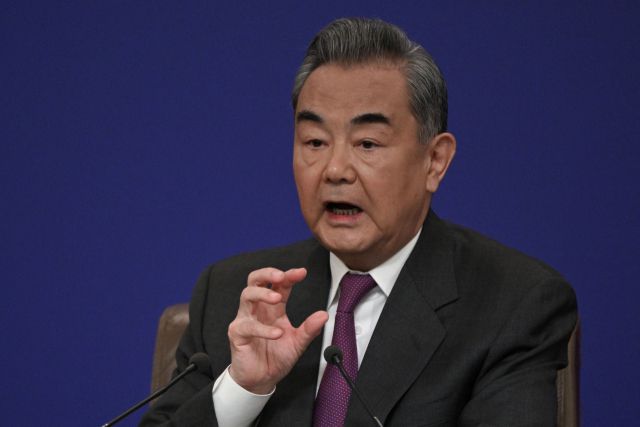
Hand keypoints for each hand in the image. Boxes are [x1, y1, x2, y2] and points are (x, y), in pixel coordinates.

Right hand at [227, 267, 327, 393]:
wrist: (261, 380)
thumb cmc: (276, 357)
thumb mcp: (298, 342)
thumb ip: (309, 329)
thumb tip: (324, 315)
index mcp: (273, 308)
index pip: (279, 285)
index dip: (289, 276)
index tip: (302, 272)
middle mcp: (258, 309)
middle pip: (255, 280)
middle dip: (267, 273)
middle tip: (281, 276)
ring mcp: (246, 319)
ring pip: (247, 295)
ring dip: (262, 294)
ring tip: (277, 298)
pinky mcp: (238, 333)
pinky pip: (248, 326)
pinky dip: (263, 329)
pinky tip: (277, 334)